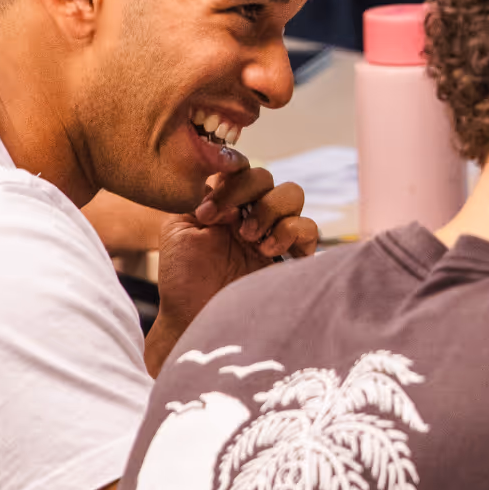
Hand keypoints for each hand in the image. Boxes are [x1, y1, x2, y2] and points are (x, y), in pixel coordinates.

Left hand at [144, 165, 318, 374]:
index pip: (239, 170)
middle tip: (234, 227)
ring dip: (271, 211)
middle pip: (268, 177)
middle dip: (250, 193)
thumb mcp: (179, 229)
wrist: (196, 319)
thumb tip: (223, 179)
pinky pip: (309, 229)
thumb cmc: (183, 280)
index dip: (231, 177)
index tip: (210, 205)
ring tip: (252, 242)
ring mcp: (274, 233)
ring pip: (293, 194)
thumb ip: (199, 196)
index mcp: (226, 203)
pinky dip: (292, 233)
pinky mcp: (293, 257)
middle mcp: (252, 214)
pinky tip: (269, 252)